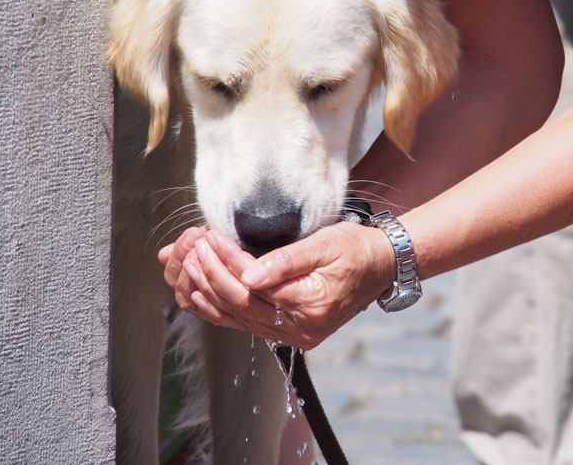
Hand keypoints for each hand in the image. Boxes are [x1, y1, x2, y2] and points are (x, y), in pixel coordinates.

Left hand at [158, 222, 394, 348]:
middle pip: (240, 304)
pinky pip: (247, 324)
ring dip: (210, 292)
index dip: (226, 261)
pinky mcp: (290, 332)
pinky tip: (202, 294)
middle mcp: (301, 328)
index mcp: (310, 305)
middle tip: (194, 248)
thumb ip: (285, 260)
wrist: (383, 265)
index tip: (210, 238)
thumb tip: (248, 274)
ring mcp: (295, 335)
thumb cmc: (357, 248)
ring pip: (239, 319)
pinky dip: (222, 310)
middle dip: (211, 274)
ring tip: (190, 267)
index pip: (253, 286)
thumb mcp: (325, 244)